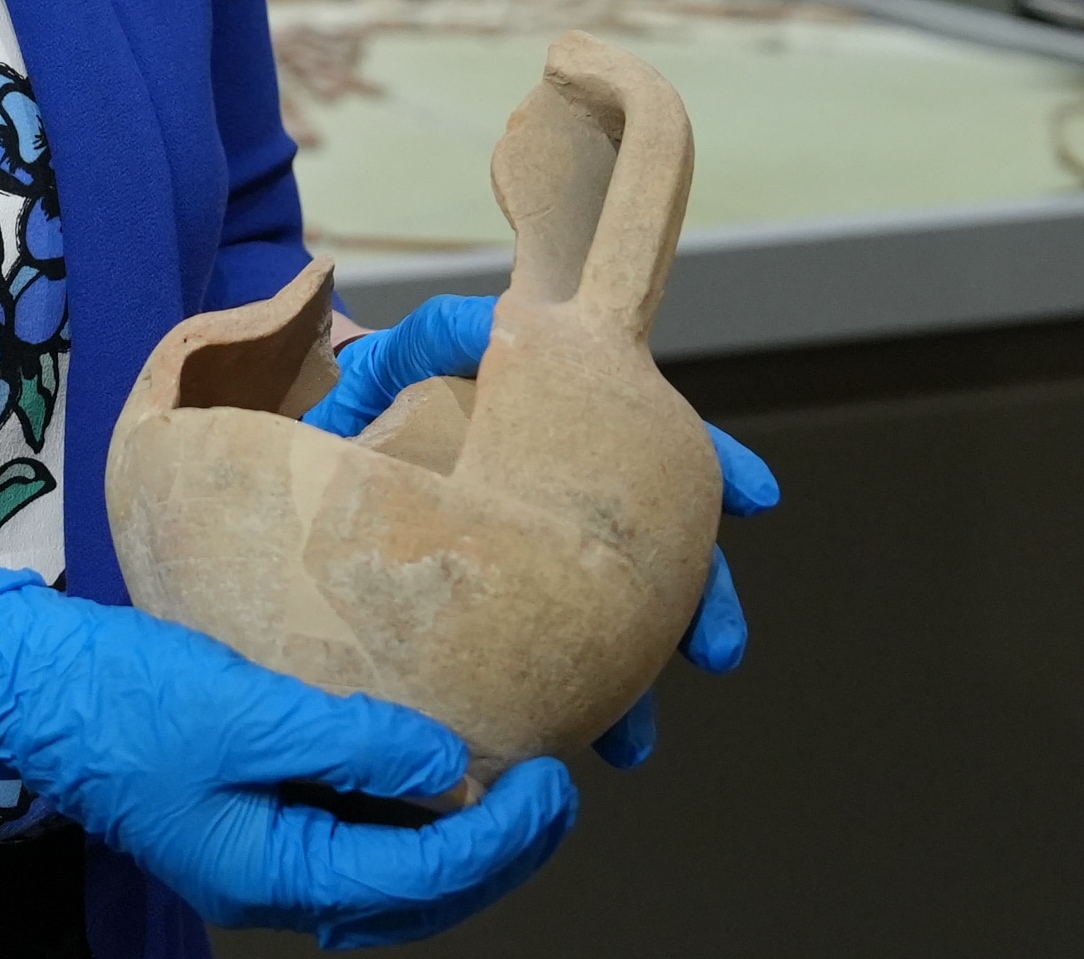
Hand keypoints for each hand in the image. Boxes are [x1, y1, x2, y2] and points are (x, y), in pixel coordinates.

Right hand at [0, 568, 574, 948]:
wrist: (24, 683)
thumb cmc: (120, 694)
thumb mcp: (245, 709)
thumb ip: (354, 742)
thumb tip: (452, 766)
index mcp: (268, 874)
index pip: (417, 877)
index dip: (500, 836)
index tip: (552, 780)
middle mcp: (268, 884)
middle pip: (410, 897)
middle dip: (496, 855)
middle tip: (557, 793)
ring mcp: (254, 855)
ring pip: (383, 878)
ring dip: (457, 844)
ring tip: (515, 788)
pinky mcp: (245, 818)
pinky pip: (347, 838)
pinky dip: (404, 818)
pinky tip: (433, 770)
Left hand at [304, 295, 785, 769]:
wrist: (322, 465)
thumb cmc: (373, 402)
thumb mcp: (405, 360)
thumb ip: (439, 340)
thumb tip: (472, 335)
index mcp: (567, 436)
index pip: (662, 446)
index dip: (717, 467)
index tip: (762, 499)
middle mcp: (569, 506)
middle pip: (660, 555)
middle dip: (699, 606)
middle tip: (718, 651)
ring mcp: (538, 565)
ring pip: (614, 630)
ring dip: (633, 691)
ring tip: (633, 743)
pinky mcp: (496, 621)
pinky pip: (551, 673)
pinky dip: (568, 714)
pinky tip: (568, 746)